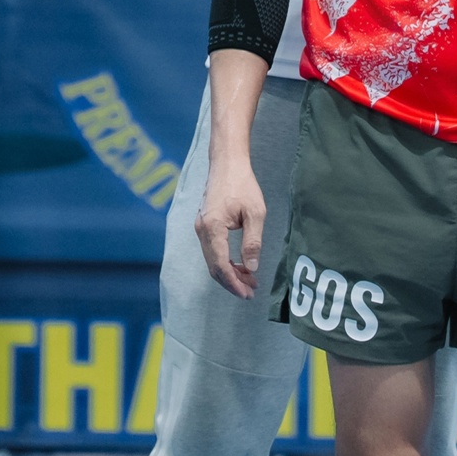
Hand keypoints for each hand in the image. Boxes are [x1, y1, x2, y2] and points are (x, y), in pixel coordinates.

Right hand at [194, 155, 266, 299]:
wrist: (226, 162)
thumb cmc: (242, 184)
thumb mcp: (255, 212)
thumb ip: (253, 241)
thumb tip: (252, 268)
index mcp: (212, 228)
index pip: (220, 265)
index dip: (234, 283)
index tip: (248, 293)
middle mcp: (202, 230)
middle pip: (214, 267)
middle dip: (232, 282)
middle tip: (251, 291)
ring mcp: (201, 228)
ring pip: (212, 260)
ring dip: (229, 273)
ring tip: (250, 280)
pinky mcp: (204, 225)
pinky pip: (212, 251)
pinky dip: (225, 262)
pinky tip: (240, 264)